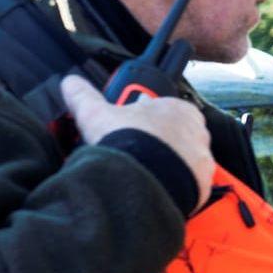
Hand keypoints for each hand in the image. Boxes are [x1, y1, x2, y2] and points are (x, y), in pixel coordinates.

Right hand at [61, 74, 213, 208]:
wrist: (143, 178)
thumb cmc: (125, 140)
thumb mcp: (95, 114)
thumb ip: (83, 96)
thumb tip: (69, 82)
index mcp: (179, 109)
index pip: (167, 111)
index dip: (148, 121)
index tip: (133, 131)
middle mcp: (197, 132)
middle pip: (177, 137)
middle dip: (160, 145)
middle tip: (136, 155)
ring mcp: (202, 159)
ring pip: (185, 161)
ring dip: (168, 166)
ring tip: (145, 174)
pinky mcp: (203, 184)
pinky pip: (191, 185)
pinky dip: (176, 187)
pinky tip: (158, 189)